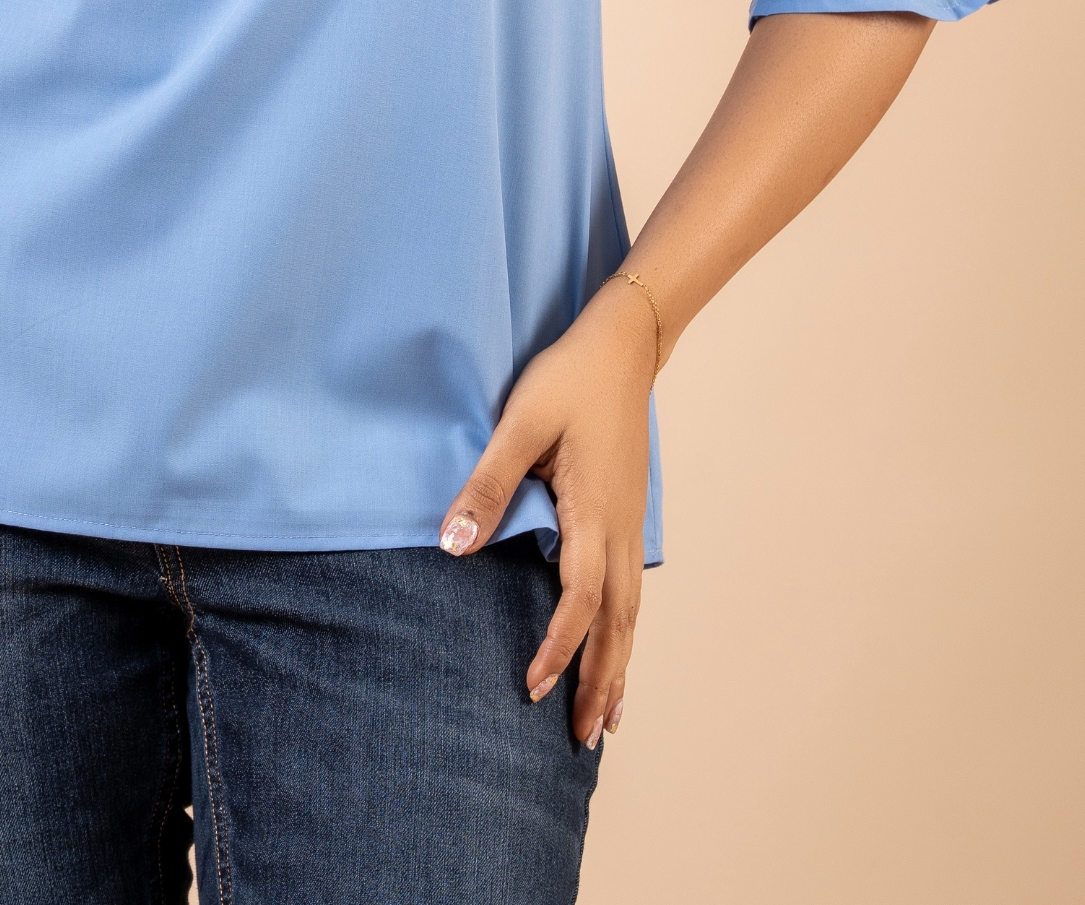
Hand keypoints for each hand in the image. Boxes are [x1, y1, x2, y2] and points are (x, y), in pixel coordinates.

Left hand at [437, 276, 657, 750]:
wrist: (624, 345)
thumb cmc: (569, 380)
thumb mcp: (520, 424)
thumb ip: (487, 484)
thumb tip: (453, 545)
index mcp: (593, 512)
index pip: (580, 600)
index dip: (559, 648)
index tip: (532, 688)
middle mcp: (620, 529)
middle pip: (617, 624)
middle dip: (602, 681)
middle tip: (585, 740)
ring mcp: (631, 524)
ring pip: (630, 613)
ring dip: (618, 664)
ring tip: (608, 718)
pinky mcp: (629, 515)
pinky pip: (631, 591)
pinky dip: (624, 631)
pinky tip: (616, 645)